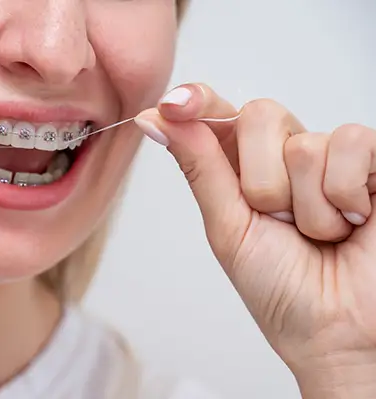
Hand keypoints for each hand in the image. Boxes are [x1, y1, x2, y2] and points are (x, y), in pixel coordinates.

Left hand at [135, 84, 375, 397]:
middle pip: (259, 115)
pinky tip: (354, 220)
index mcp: (245, 168)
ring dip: (306, 206)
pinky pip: (351, 142)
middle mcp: (286, 155)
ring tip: (322, 233)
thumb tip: (154, 120)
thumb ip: (199, 167)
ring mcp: (332, 156)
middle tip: (279, 221)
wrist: (336, 332)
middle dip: (260, 183)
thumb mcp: (228, 227)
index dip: (197, 102)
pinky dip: (344, 195)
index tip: (173, 105)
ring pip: (303, 143)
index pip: (220, 113)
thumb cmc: (282, 290)